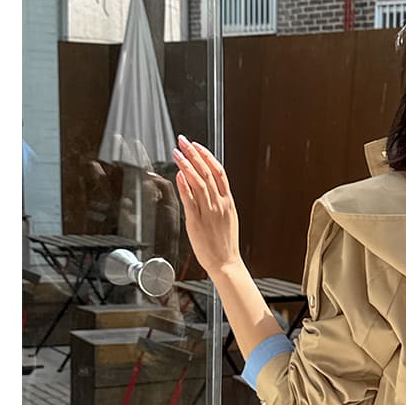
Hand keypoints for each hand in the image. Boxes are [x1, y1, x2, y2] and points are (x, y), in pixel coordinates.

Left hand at [173, 136, 241, 276]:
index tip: (197, 145)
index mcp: (228, 201)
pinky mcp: (197, 222)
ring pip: (198, 183)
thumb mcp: (227, 217)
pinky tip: (178, 174)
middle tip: (183, 141)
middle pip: (207, 172)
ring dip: (187, 165)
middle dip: (194, 154)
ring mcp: (209, 212)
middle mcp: (219, 204)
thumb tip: (205, 185)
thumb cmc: (224, 243)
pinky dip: (184, 186)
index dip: (207, 156)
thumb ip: (217, 200)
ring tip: (177, 153)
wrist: (226, 262)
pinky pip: (190, 200)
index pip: (219, 172)